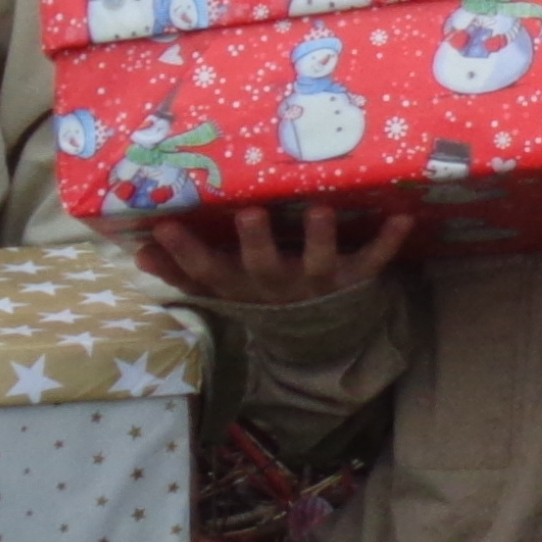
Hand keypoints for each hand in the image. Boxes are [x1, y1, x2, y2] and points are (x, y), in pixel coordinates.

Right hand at [139, 206, 410, 305]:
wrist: (315, 332)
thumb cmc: (259, 291)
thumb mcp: (219, 286)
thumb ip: (180, 269)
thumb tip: (138, 250)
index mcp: (241, 284)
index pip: (206, 270)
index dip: (184, 252)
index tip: (166, 225)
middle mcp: (277, 282)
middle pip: (262, 265)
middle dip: (255, 241)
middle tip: (250, 213)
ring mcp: (317, 280)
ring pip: (317, 260)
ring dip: (319, 236)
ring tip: (319, 209)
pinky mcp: (354, 277)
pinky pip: (373, 259)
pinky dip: (388, 241)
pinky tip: (403, 218)